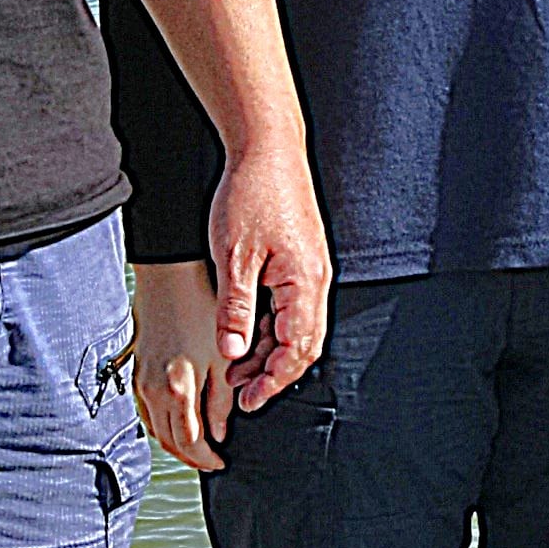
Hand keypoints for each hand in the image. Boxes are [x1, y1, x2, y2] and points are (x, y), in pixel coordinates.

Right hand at [132, 261, 233, 470]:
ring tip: (198, 443)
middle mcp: (153, 390)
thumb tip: (219, 433)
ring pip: (155, 429)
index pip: (190, 443)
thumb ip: (220, 401)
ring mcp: (141, 380)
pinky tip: (177, 419)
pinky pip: (146, 411)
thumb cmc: (200, 308)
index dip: (207, 459)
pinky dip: (162, 424)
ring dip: (175, 442)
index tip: (222, 461)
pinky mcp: (136, 370)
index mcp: (177, 389)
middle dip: (191, 457)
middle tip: (212, 458)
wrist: (169, 274)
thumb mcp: (222, 356)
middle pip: (169, 442)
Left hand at [207, 143, 332, 409]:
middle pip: (302, 345)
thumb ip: (235, 309)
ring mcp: (310, 269)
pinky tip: (246, 330)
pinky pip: (291, 306)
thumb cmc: (252, 192)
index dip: (273, 381)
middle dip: (272, 373)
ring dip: (269, 350)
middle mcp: (315, 280)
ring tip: (235, 364)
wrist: (266, 146)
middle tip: (240, 391)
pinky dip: (270, 326)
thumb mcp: (233, 256)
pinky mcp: (300, 260)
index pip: (296, 351)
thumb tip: (234, 353)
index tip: (248, 400)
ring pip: (296, 327)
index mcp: (305, 283)